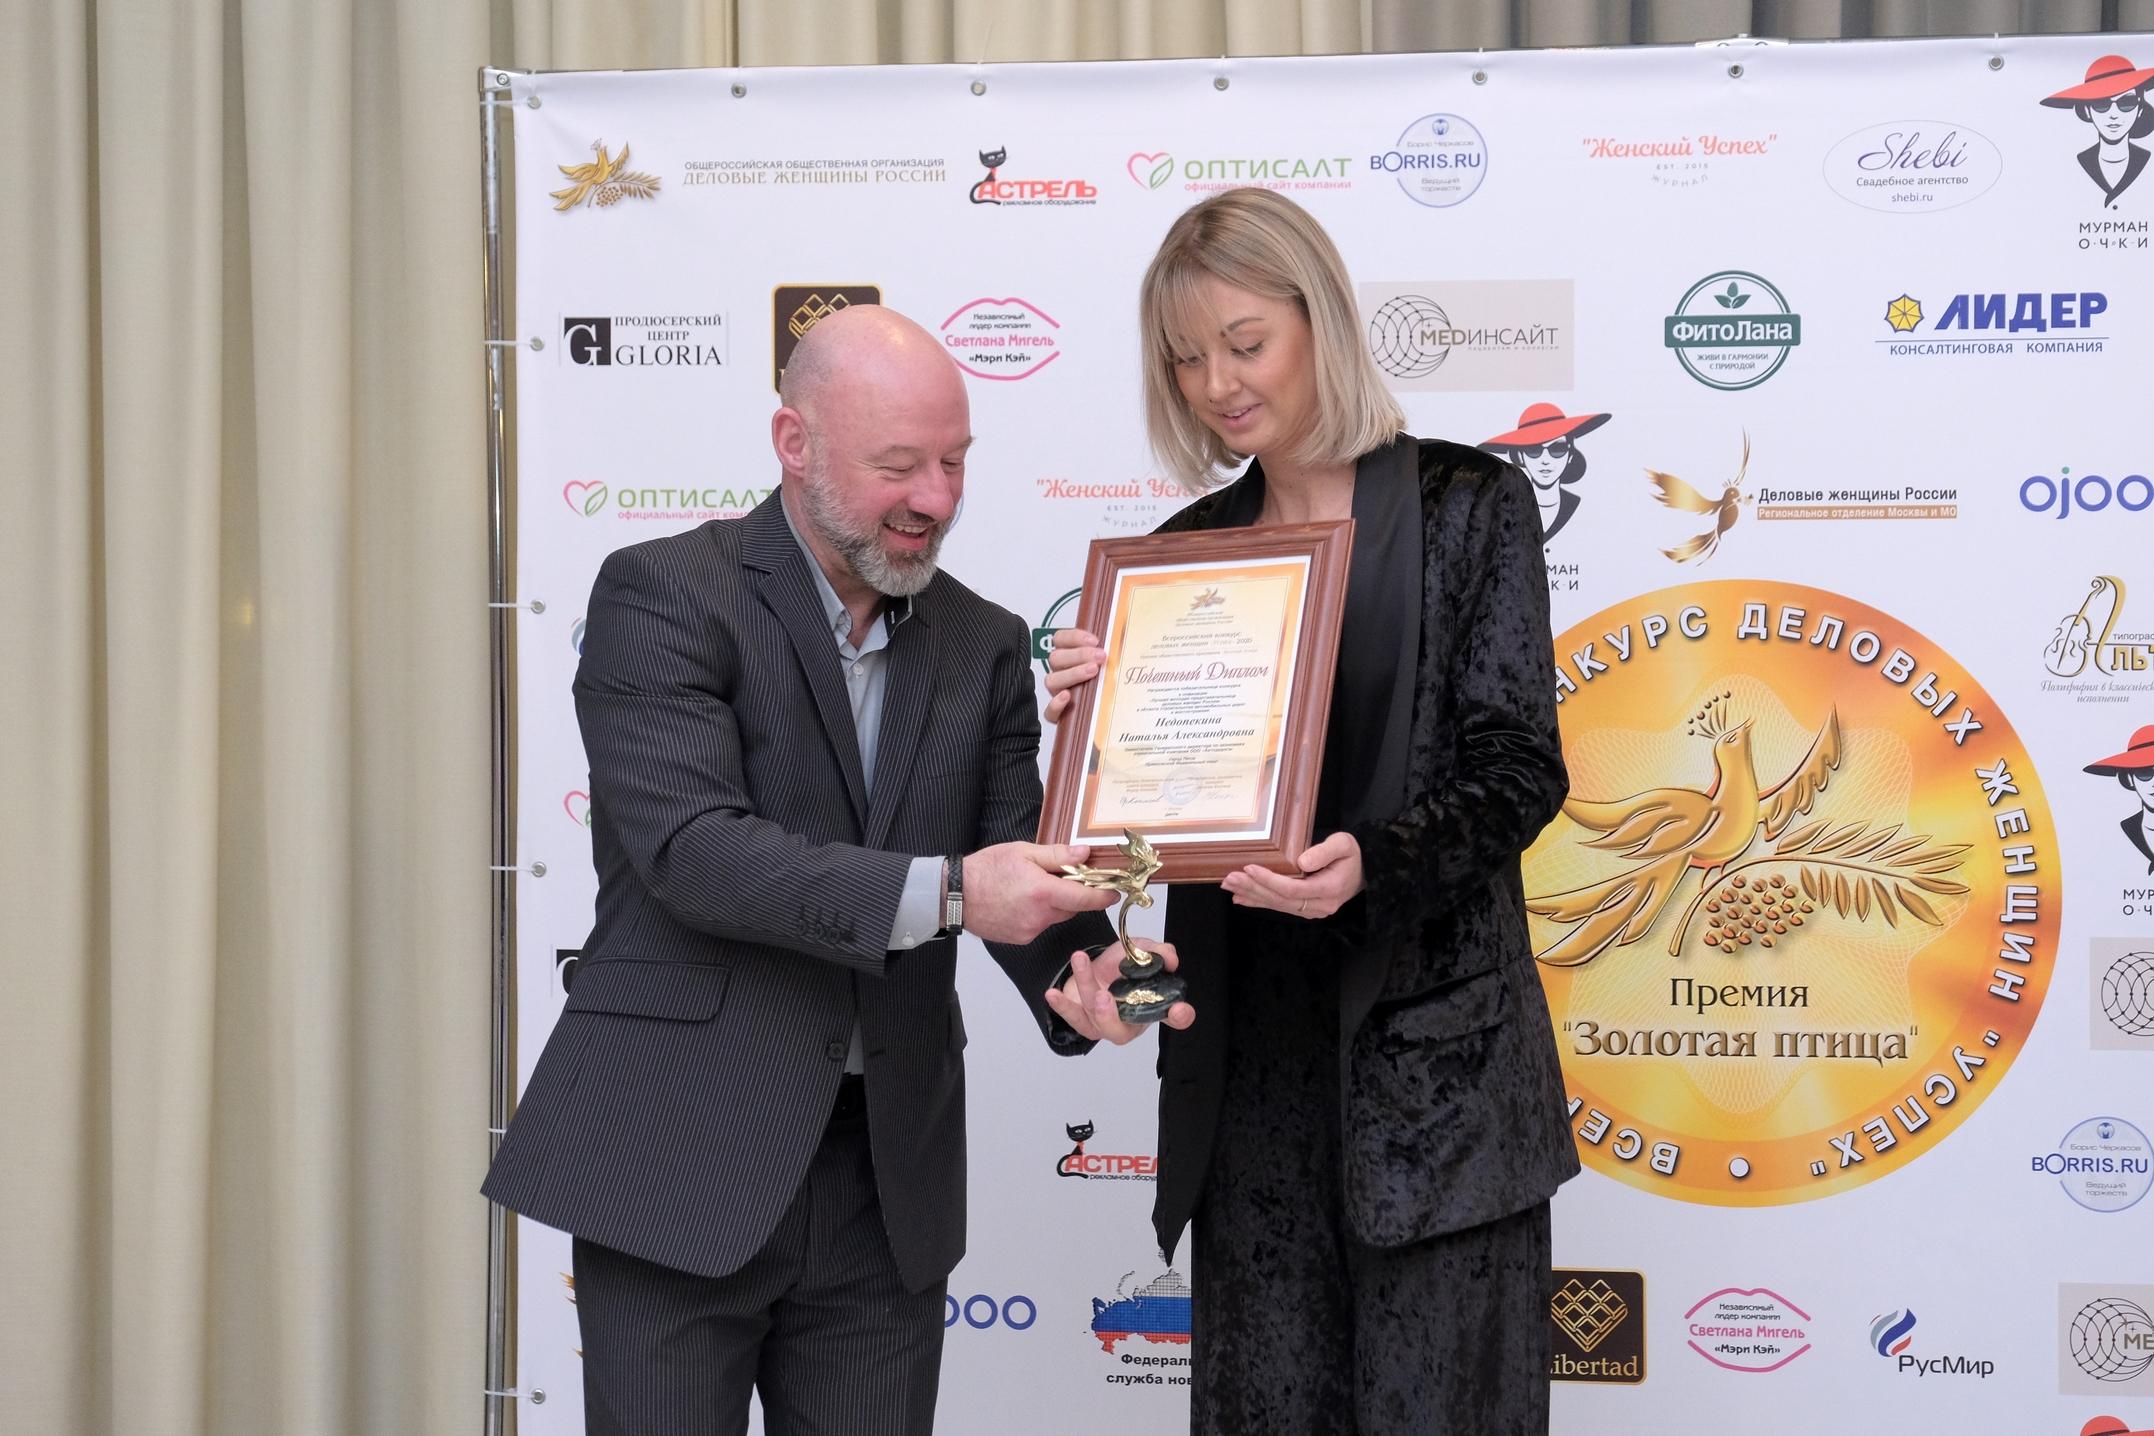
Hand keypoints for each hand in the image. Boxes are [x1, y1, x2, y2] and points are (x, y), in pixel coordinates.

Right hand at [960, 842, 1115, 944]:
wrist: (954, 895)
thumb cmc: (985, 870)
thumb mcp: (1022, 852)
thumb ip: (1057, 855)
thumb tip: (1084, 855)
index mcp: (1043, 892)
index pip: (1085, 898)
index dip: (1103, 895)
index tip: (1114, 891)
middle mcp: (1039, 916)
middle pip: (1072, 908)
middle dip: (1072, 894)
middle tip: (1060, 877)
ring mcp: (1030, 930)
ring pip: (1055, 917)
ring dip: (1053, 904)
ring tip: (1031, 888)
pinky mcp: (1021, 938)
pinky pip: (1040, 925)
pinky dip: (1038, 914)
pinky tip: (1020, 901)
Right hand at [1041, 627, 1104, 723]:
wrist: (1107, 719)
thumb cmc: (1107, 687)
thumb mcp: (1110, 666)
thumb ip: (1112, 652)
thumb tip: (1123, 639)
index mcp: (1068, 658)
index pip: (1060, 639)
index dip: (1074, 637)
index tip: (1094, 640)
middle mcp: (1060, 674)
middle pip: (1056, 658)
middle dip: (1079, 654)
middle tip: (1100, 656)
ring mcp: (1057, 694)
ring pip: (1052, 680)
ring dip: (1072, 673)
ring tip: (1093, 672)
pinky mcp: (1057, 715)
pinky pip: (1049, 710)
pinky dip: (1056, 703)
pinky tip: (1067, 697)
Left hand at [1044, 941, 1193, 1044]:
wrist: (1096, 963)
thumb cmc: (1122, 963)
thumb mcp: (1142, 948)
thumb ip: (1159, 952)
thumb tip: (1169, 959)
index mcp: (1153, 1006)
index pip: (1175, 1017)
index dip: (1180, 1016)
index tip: (1178, 1010)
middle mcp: (1130, 1021)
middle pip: (1122, 1033)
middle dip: (1109, 1018)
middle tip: (1103, 997)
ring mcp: (1105, 1024)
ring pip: (1093, 1019)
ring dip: (1086, 988)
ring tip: (1081, 960)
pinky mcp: (1083, 1021)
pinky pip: (1073, 1018)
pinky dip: (1062, 1006)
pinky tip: (1053, 994)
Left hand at [1220, 831, 1363, 919]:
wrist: (1362, 872)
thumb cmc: (1351, 855)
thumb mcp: (1344, 845)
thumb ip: (1324, 852)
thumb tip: (1302, 862)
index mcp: (1329, 889)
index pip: (1293, 889)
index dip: (1269, 880)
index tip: (1249, 868)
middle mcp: (1319, 905)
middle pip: (1280, 899)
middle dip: (1253, 888)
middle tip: (1230, 878)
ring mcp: (1311, 910)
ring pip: (1277, 904)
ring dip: (1252, 895)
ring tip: (1229, 886)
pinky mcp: (1304, 909)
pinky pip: (1279, 906)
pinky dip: (1258, 902)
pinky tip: (1240, 899)